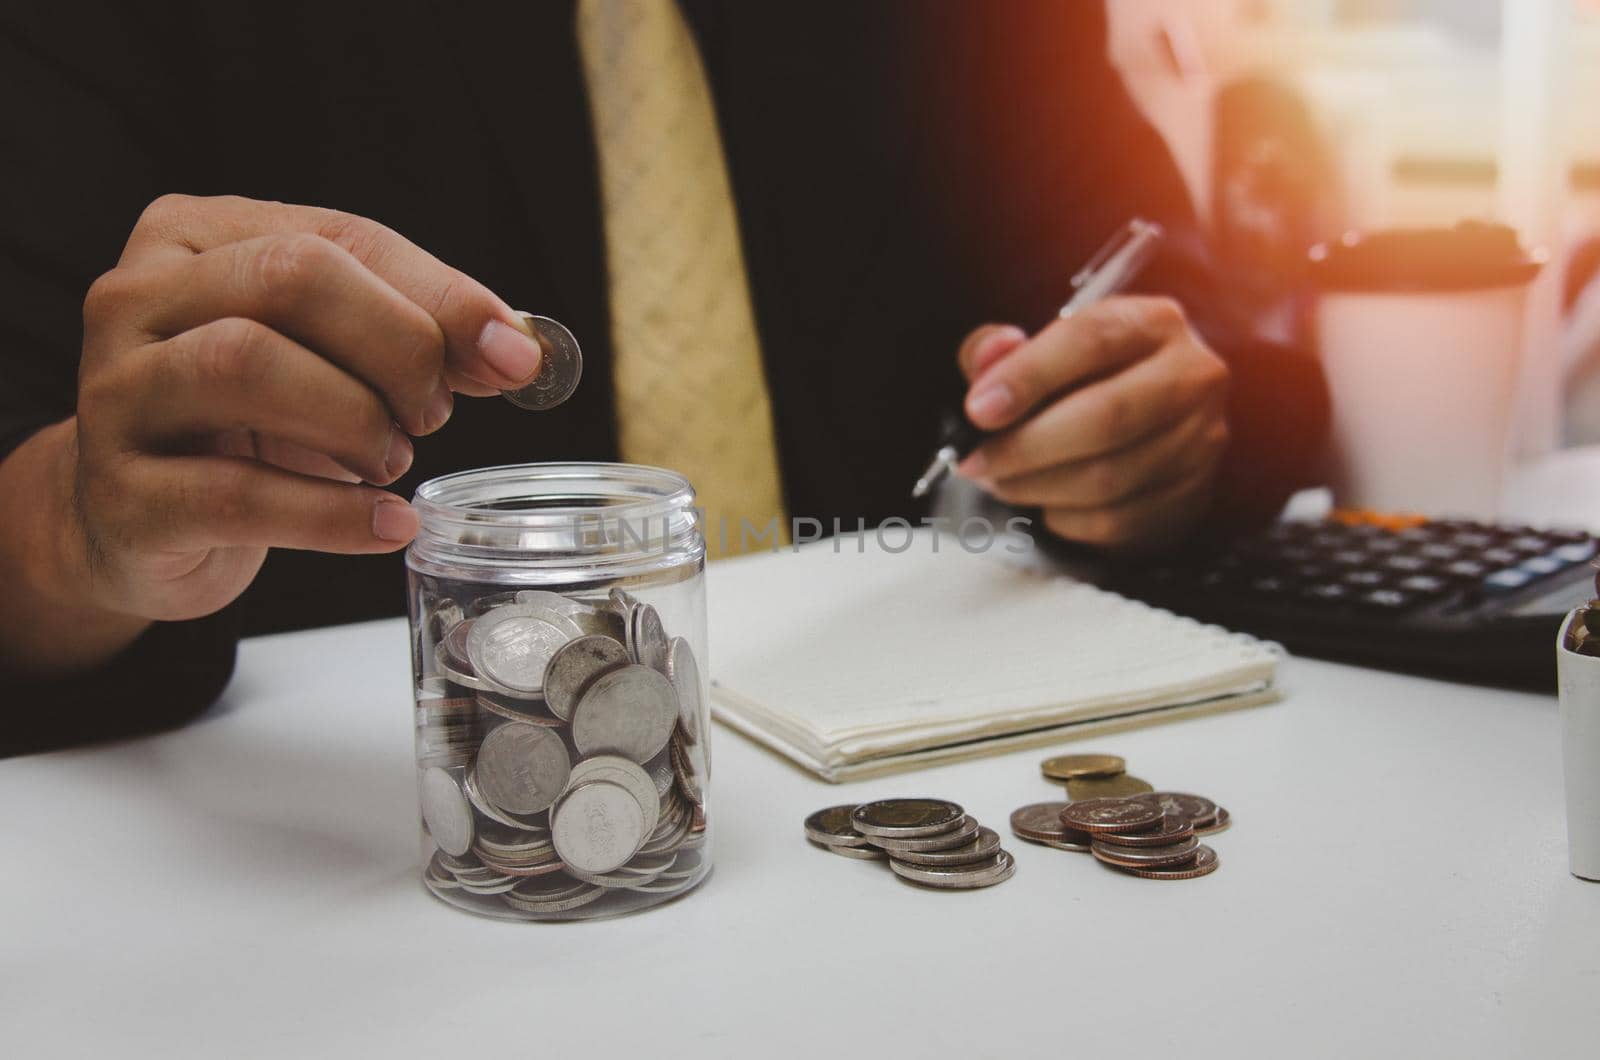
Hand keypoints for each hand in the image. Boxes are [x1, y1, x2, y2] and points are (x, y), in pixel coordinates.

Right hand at [61, 194, 545, 625]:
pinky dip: (333, 514)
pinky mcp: (122, 496)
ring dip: (356, 419)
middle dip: (395, 347)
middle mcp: (137, 298)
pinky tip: (387, 524)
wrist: (135, 526)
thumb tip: (514, 350)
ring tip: (393, 461)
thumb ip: (417, 339)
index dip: (440, 296)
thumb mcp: (328, 361)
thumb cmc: (245, 426)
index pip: (340, 238)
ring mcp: (116, 395)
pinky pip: (236, 494)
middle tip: (432, 412)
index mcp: (194, 237)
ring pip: (245, 363)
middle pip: (290, 278)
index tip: (513, 354)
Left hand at [955, 297, 1229, 551]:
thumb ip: (999, 350)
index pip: (1092, 340)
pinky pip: (1116, 520)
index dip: (1029, 375)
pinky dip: (1065, 517)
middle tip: (977, 462)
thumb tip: (987, 359)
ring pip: (1108, 478)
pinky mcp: (1191, 496)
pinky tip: (1045, 502)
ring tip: (999, 482)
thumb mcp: (1038, 350)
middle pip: (1106, 417)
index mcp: (1153, 323)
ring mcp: (1200, 441)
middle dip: (1026, 446)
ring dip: (1037, 486)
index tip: (979, 410)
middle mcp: (1192, 376)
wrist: (1148, 427)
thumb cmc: (1083, 382)